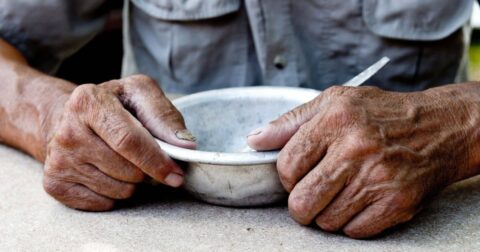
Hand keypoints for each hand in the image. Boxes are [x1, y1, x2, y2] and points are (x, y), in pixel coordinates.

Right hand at [42, 75, 195, 210]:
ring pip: (118, 190)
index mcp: (89, 101)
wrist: (68, 118)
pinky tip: (107, 172)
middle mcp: (67, 130)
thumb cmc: (113, 106)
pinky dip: (115, 193)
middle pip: (127, 170)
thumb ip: (165, 116)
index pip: (128, 141)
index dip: (157, 161)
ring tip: (122, 161)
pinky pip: (103, 203)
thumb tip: (185, 145)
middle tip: (144, 158)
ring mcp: (58, 159)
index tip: (176, 174)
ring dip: (132, 182)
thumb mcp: (140, 94)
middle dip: (147, 171)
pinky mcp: (55, 182)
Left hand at [248, 84, 479, 237]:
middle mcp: (357, 150)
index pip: (287, 166)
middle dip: (300, 203)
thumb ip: (290, 122)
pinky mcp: (397, 204)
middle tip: (312, 191)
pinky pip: (353, 232)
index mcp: (336, 120)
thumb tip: (254, 140)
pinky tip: (360, 200)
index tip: (297, 173)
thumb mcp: (334, 102)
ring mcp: (378, 180)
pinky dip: (351, 222)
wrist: (439, 128)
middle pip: (302, 202)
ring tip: (341, 191)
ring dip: (326, 212)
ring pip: (326, 222)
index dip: (286, 176)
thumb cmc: (381, 113)